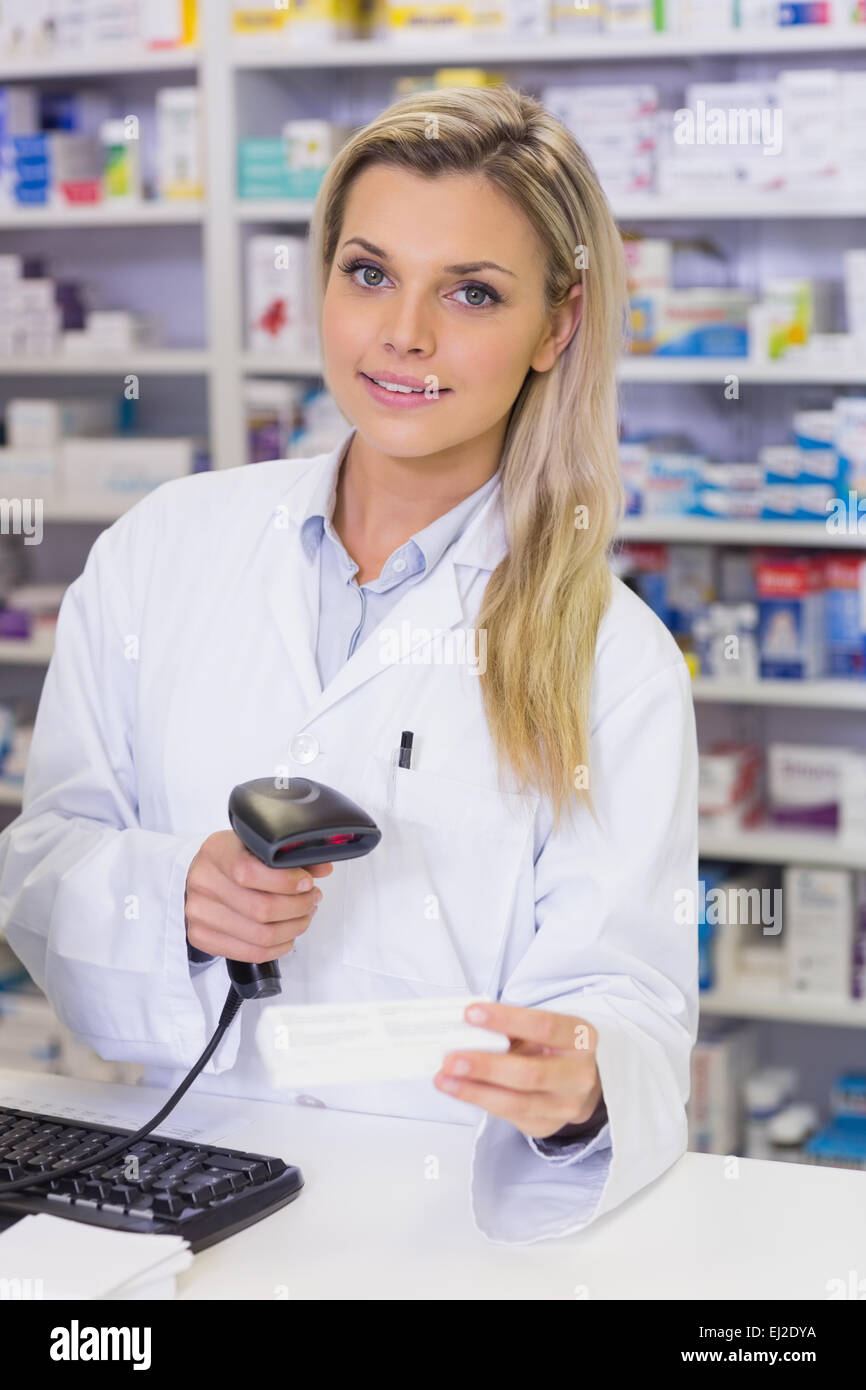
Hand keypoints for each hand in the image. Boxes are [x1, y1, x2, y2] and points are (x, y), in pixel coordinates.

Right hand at [184, 829, 333, 963]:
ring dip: (293, 927)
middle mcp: (203, 883)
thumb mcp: (254, 846)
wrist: (199, 877)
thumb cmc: (229, 860)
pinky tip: (288, 934)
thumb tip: (323, 868)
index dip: (285, 881)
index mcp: (216, 852)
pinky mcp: (202, 937)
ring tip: (303, 915)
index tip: (306, 882)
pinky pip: (252, 953)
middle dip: (298, 906)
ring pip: (261, 935)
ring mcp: (199, 913)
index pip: (249, 872)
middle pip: (261, 909)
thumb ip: (287, 856)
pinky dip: (279, 947)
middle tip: (311, 899)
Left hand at [433, 1001, 602, 1140]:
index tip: (471, 1014)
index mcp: (580, 1037)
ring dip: (474, 1091)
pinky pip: (509, 1116)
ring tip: (444, 1079)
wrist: (577, 1081)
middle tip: (451, 1059)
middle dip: (486, 1066)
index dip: (506, 1020)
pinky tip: (459, 1090)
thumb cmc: (550, 1046)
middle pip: (530, 1073)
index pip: (544, 1026)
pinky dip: (479, 1101)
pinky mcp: (547, 1125)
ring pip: (516, 1102)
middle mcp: (579, 1074)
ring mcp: (566, 1105)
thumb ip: (509, 1027)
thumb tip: (464, 1027)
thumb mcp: (538, 1028)